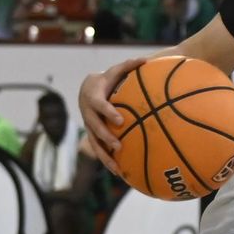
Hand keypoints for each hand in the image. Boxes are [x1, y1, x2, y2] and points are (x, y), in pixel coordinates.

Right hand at [78, 56, 148, 175]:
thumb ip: (128, 66)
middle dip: (105, 138)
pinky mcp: (92, 135)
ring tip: (117, 169)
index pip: (98, 105)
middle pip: (94, 128)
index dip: (108, 112)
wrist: (87, 88)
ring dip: (104, 156)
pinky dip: (107, 161)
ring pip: (94, 143)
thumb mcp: (115, 71)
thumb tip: (145, 59)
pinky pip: (98, 150)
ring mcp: (88, 125)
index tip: (120, 120)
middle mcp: (87, 113)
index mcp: (92, 96)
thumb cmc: (107, 79)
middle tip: (118, 146)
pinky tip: (121, 173)